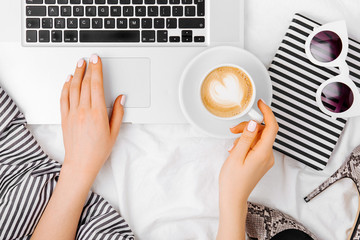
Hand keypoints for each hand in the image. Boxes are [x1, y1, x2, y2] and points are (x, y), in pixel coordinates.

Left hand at [60, 54, 124, 181]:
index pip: (96, 85)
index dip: (96, 69)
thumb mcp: (114, 132)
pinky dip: (66, 86)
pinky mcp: (64, 117)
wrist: (81, 163)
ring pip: (73, 88)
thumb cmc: (98, 150)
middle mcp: (83, 111)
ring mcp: (72, 113)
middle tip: (89, 58)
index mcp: (97, 113)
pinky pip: (63, 98)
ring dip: (76, 74)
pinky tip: (69, 80)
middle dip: (87, 68)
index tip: (96, 60)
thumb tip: (121, 98)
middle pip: (85, 83)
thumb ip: (118, 113)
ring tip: (79, 64)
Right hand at [219, 99, 278, 204]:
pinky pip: (256, 146)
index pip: (271, 127)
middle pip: (262, 132)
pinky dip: (246, 144)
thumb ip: (246, 138)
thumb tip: (253, 123)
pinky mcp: (261, 162)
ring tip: (232, 146)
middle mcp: (268, 156)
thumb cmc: (233, 180)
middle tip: (233, 131)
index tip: (261, 104)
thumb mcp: (236, 155)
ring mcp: (265, 159)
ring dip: (245, 137)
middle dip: (248, 127)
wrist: (233, 197)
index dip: (267, 113)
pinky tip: (236, 150)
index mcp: (263, 153)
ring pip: (258, 138)